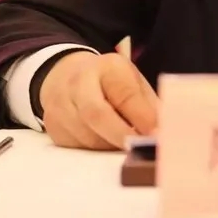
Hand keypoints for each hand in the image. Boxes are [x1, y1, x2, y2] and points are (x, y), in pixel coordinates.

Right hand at [39, 51, 157, 149]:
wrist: (65, 74)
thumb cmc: (108, 80)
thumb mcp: (131, 80)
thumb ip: (148, 103)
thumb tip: (165, 129)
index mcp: (107, 67)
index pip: (124, 92)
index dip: (141, 116)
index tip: (156, 133)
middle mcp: (79, 83)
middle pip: (96, 113)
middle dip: (120, 134)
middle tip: (139, 147)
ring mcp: (61, 105)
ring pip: (86, 136)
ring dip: (109, 146)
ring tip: (126, 146)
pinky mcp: (52, 127)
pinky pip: (76, 147)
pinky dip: (95, 150)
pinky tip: (106, 144)